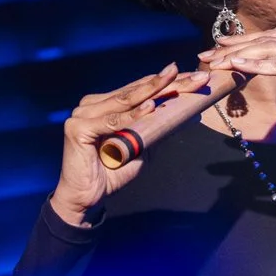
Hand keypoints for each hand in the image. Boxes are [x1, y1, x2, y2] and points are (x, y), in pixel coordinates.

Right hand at [50, 62, 209, 225]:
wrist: (88, 198)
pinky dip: (132, 115)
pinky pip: (112, 121)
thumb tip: (190, 114)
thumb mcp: (143, 144)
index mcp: (106, 104)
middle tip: (197, 77)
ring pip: (126, 100)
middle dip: (169, 83)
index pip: (142, 88)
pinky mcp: (78, 128)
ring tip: (176, 80)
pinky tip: (150, 106)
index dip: (169, 82)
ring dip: (154, 90)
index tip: (196, 77)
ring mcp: (83, 113)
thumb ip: (159, 127)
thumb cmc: (114, 170)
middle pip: (137, 90)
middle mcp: (93, 104)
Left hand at [200, 30, 275, 152]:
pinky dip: (259, 65)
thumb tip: (263, 69)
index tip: (217, 48)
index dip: (242, 42)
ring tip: (216, 61)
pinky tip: (239, 66)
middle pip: (266, 41)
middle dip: (234, 47)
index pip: (270, 39)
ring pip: (272, 50)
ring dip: (240, 54)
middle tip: (206, 54)